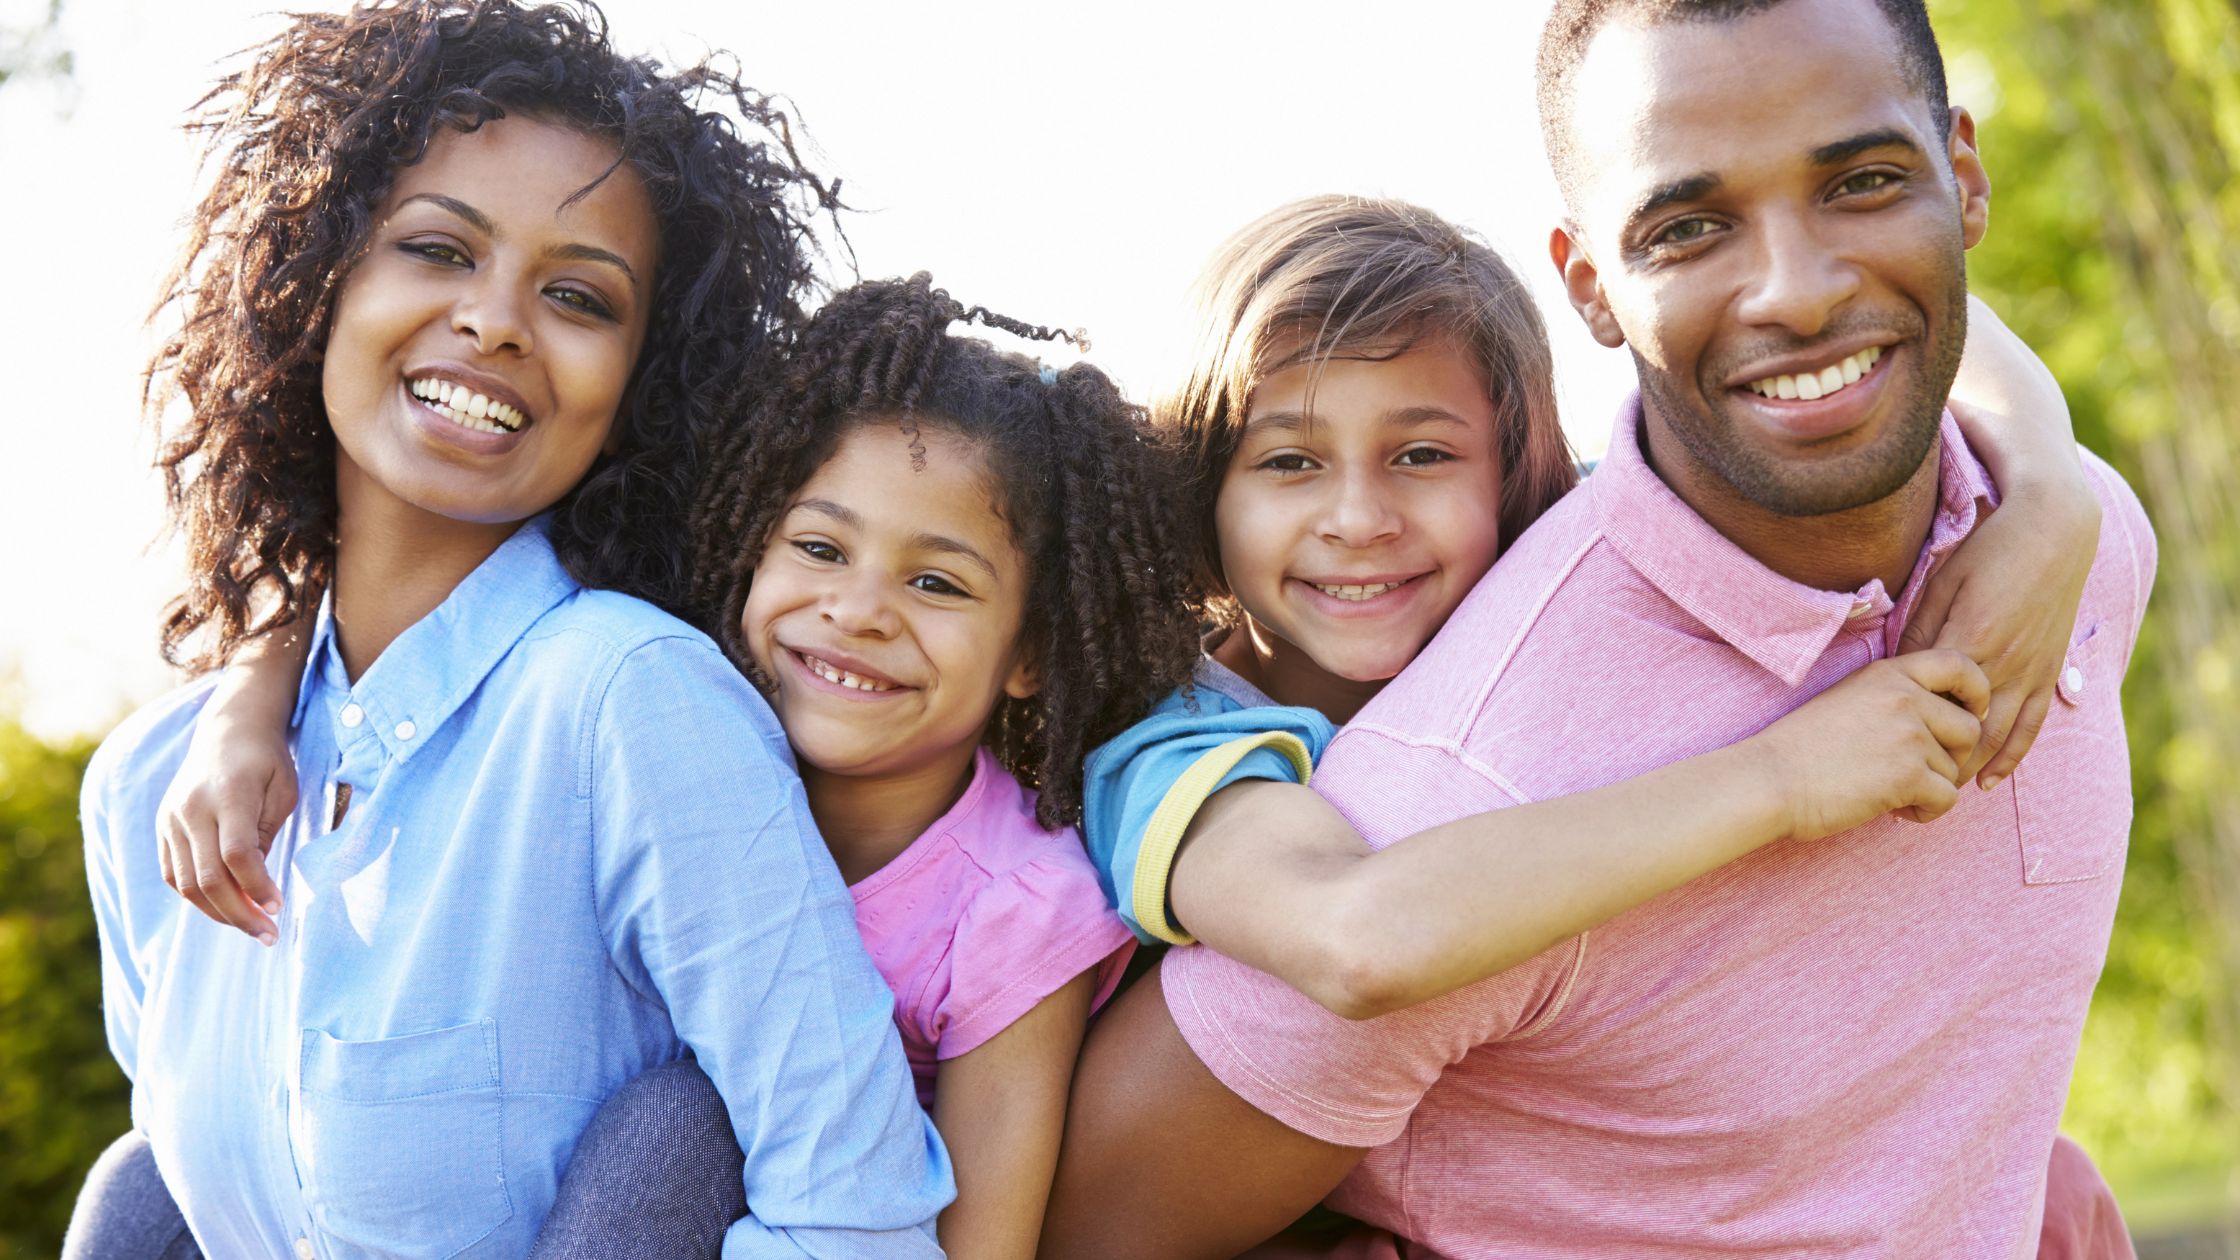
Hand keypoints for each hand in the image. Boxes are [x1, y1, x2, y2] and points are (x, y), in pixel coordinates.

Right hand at [156, 710, 296, 943]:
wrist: (229, 730)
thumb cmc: (267, 761)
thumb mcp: (282, 792)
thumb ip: (266, 836)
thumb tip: (255, 887)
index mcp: (228, 795)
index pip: (238, 856)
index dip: (258, 888)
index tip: (279, 909)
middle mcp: (191, 809)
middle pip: (209, 878)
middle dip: (240, 914)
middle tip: (268, 935)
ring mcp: (171, 819)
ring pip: (186, 883)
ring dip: (218, 912)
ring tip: (251, 927)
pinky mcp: (163, 827)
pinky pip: (173, 874)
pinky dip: (197, 896)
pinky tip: (226, 906)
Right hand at [1752, 649, 1988, 840]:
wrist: (1768, 780)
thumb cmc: (1799, 748)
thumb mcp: (1848, 700)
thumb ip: (1892, 699)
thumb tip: (1940, 723)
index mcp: (1887, 675)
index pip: (1961, 664)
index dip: (1977, 691)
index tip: (1968, 713)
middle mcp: (1903, 699)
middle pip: (1969, 728)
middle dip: (1952, 757)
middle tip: (1918, 773)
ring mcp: (1908, 736)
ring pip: (1955, 769)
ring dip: (1931, 788)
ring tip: (1893, 794)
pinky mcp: (1908, 776)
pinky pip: (1947, 799)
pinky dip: (1927, 812)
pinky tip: (1896, 812)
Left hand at [1898, 439, 2099, 789]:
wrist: (2055, 531)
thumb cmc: (1990, 550)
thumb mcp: (1943, 583)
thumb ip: (1920, 630)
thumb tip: (1895, 669)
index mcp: (1970, 642)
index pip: (1933, 704)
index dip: (1907, 735)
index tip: (1875, 756)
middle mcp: (2003, 665)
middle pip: (1965, 733)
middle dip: (1934, 766)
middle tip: (1901, 792)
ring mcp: (2030, 671)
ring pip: (1998, 738)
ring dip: (1968, 770)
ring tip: (1938, 796)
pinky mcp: (2048, 671)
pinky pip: (2031, 725)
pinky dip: (2011, 756)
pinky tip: (1990, 780)